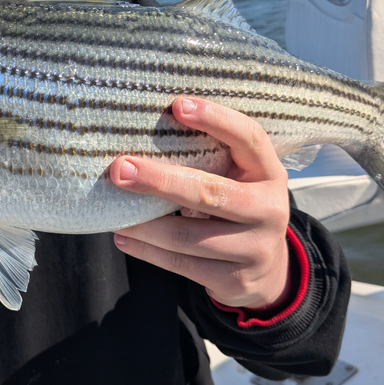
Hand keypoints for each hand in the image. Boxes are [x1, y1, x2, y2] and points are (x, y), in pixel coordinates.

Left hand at [109, 98, 291, 311]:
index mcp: (269, 172)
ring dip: (144, 225)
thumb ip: (209, 160)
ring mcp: (255, 247)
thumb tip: (142, 135)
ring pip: (188, 235)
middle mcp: (269, 209)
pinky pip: (182, 264)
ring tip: (114, 214)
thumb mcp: (237, 180)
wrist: (268, 271)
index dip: (216, 119)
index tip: (178, 105)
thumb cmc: (237, 208)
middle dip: (160, 180)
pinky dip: (147, 251)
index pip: (249, 138)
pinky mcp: (235, 279)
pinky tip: (124, 238)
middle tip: (120, 169)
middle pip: (210, 192)